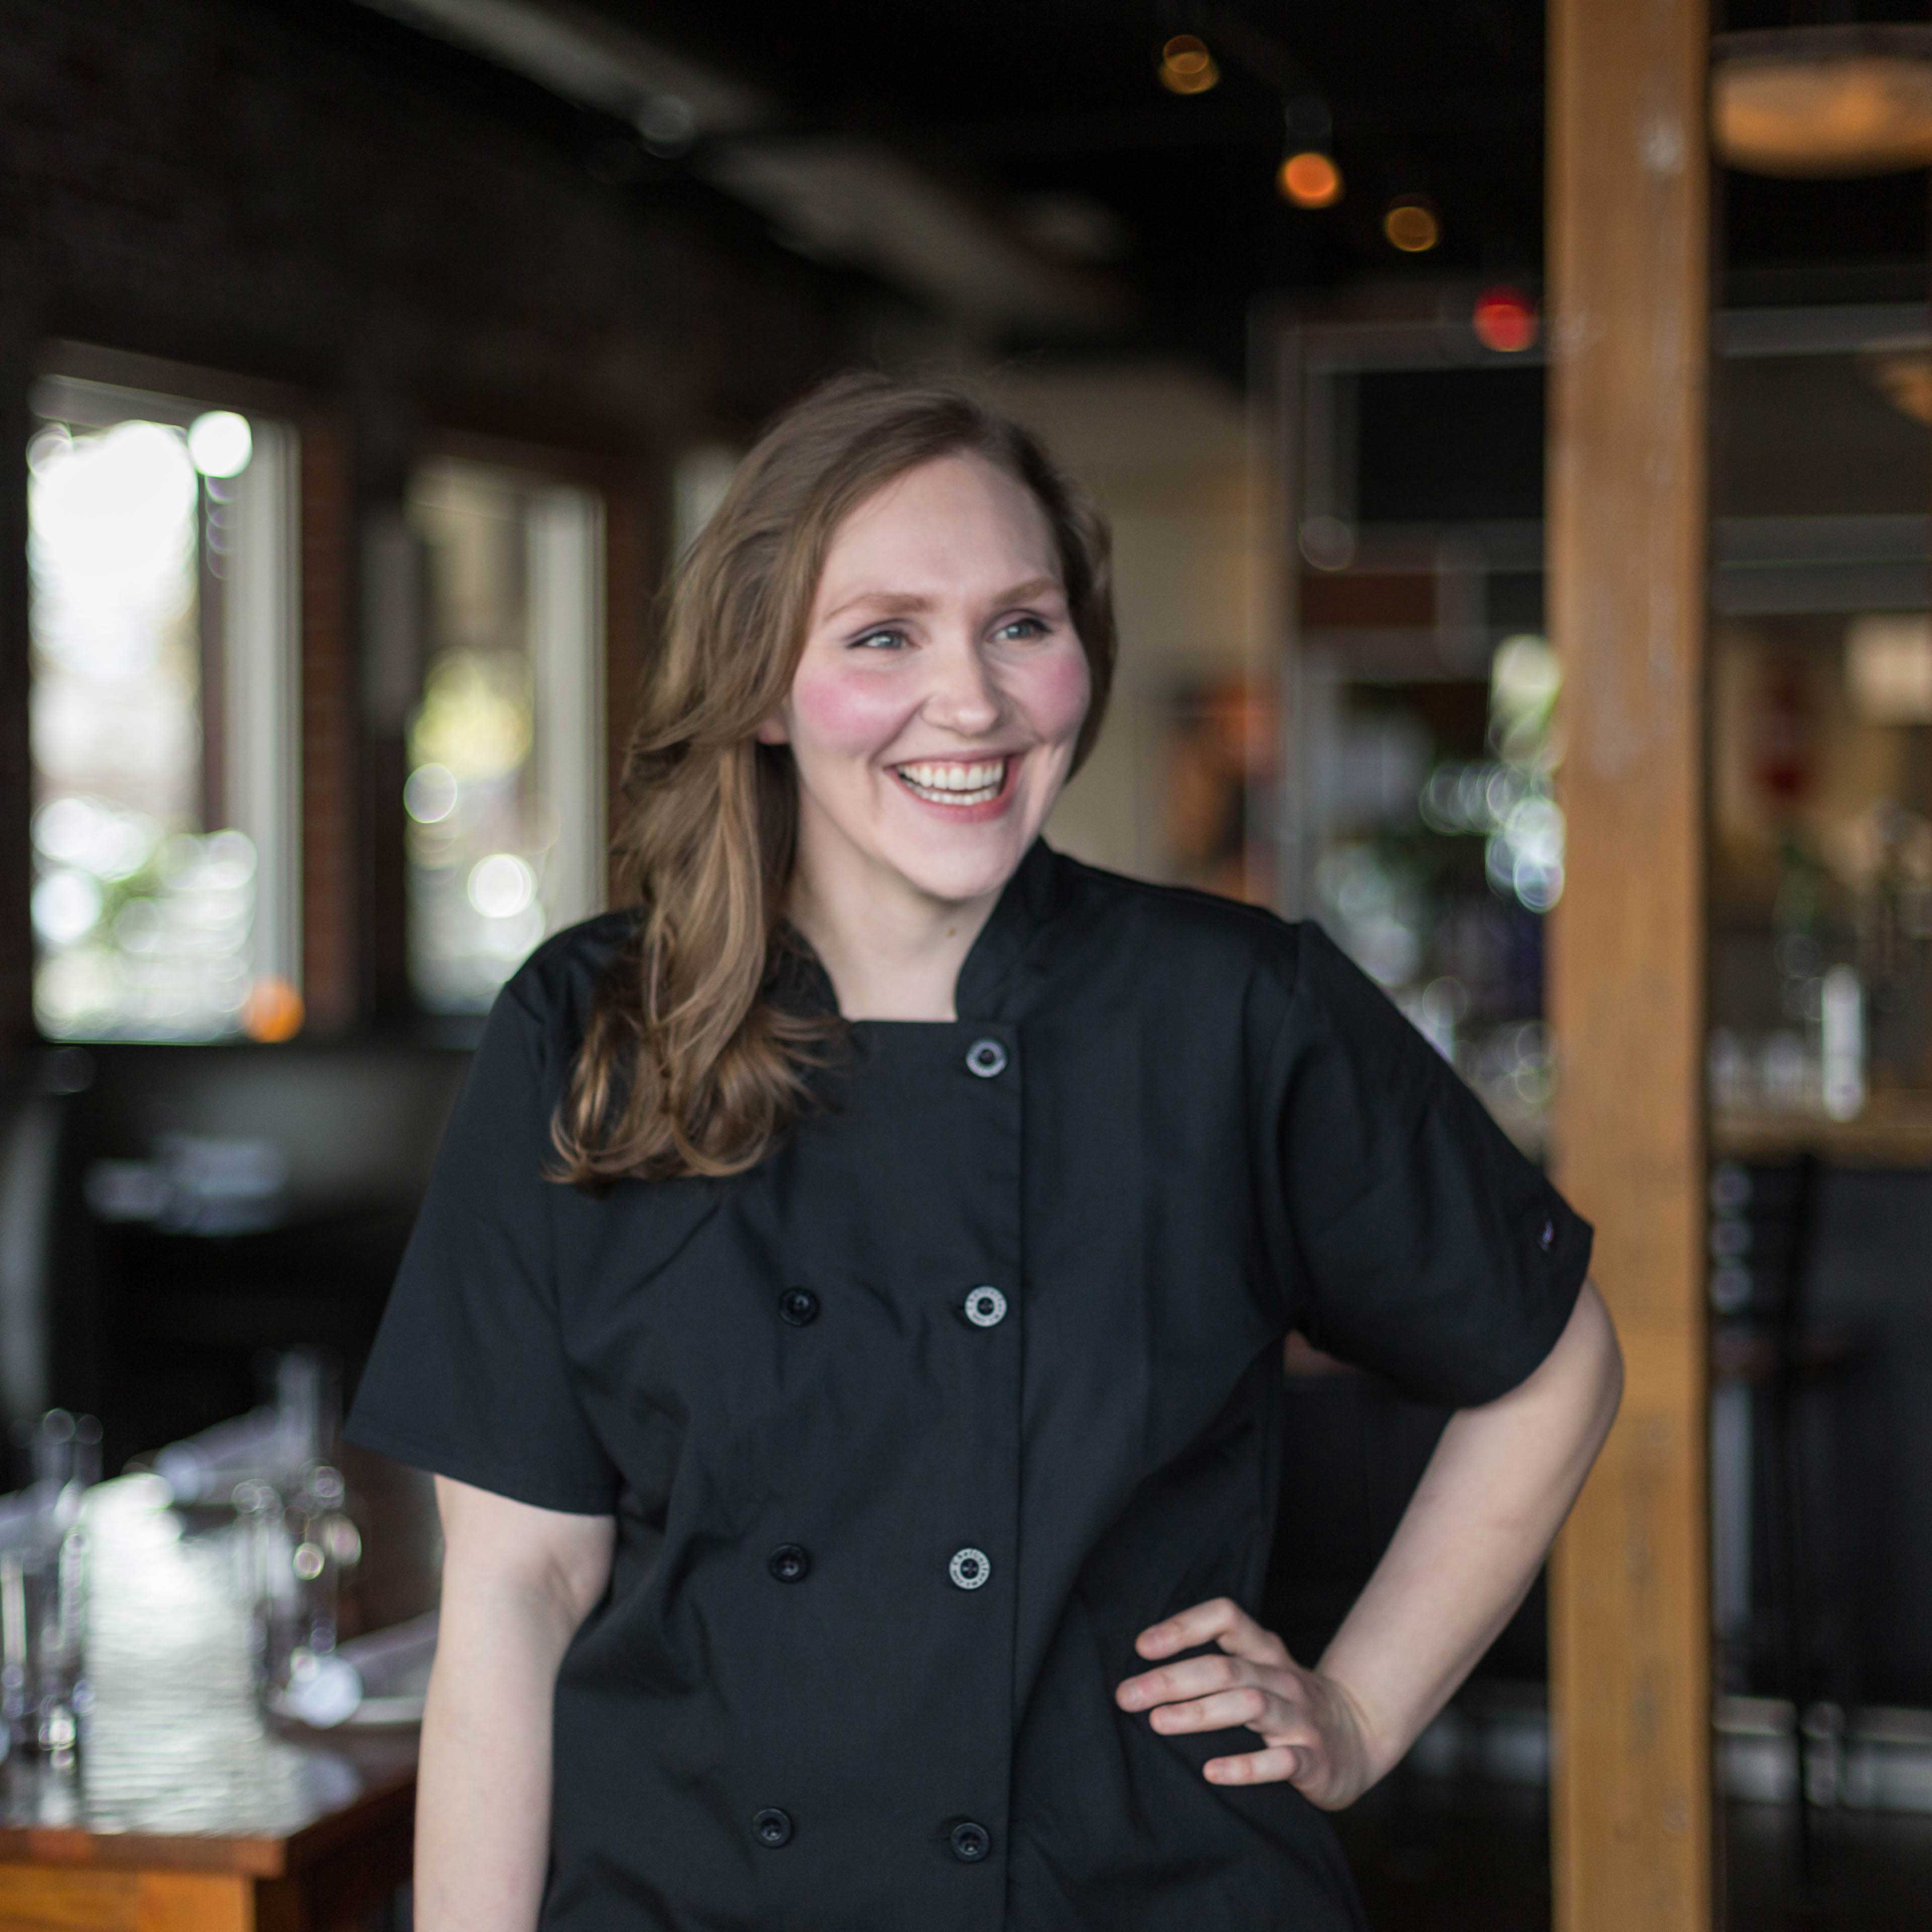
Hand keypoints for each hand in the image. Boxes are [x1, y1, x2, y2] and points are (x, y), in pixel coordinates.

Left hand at [1114, 1597, 1375, 1809]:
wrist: (1358, 1738)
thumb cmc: (1286, 1703)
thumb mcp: (1258, 1670)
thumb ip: (1216, 1664)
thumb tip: (1143, 1669)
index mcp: (1264, 1650)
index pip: (1226, 1616)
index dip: (1184, 1626)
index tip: (1141, 1646)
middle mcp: (1281, 1677)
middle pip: (1225, 1667)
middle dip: (1173, 1679)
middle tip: (1127, 1696)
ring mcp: (1300, 1717)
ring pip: (1250, 1705)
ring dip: (1201, 1712)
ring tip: (1158, 1723)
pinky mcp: (1314, 1759)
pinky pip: (1281, 1761)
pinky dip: (1245, 1766)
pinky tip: (1211, 1772)